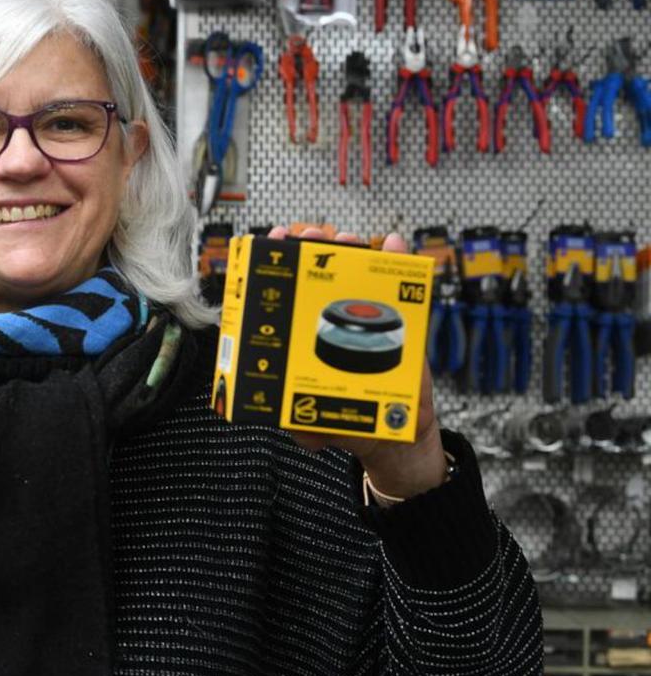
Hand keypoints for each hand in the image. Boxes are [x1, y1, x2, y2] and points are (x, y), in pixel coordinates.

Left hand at [268, 224, 445, 501]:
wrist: (399, 438)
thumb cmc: (349, 426)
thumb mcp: (313, 430)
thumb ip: (298, 424)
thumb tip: (285, 416)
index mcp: (306, 340)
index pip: (287, 295)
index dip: (278, 267)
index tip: (273, 243)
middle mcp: (334, 323)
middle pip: (321, 276)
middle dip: (314, 249)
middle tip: (312, 237)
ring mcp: (368, 322)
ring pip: (359, 275)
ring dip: (353, 251)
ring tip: (348, 240)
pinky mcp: (402, 326)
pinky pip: (403, 288)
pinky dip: (401, 261)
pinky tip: (396, 244)